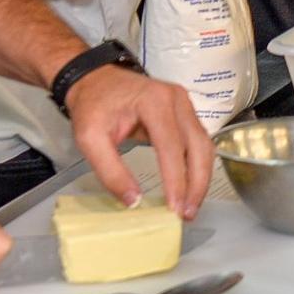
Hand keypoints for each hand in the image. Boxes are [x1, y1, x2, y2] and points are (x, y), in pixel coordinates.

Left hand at [65, 66, 213, 219]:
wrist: (94, 79)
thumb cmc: (92, 105)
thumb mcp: (89, 139)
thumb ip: (110, 171)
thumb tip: (134, 202)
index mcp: (154, 101)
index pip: (172, 146)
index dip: (176, 180)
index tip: (174, 208)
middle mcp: (176, 99)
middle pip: (198, 146)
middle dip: (196, 184)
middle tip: (187, 214)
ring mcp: (184, 103)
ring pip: (204, 145)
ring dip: (201, 178)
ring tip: (190, 206)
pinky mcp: (184, 112)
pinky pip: (198, 141)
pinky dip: (197, 166)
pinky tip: (190, 187)